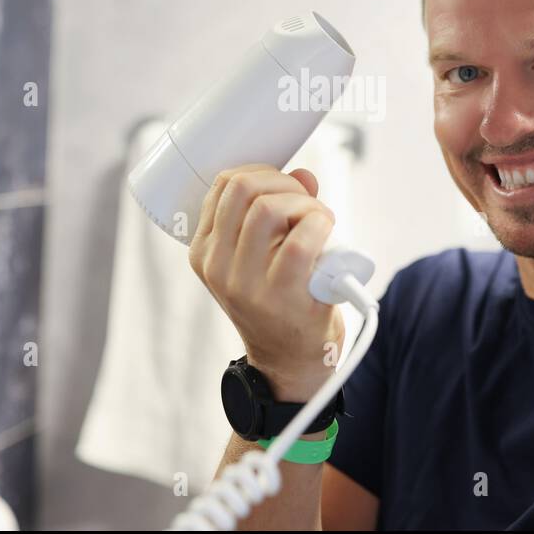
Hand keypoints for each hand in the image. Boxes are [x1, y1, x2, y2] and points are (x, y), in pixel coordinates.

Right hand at [188, 163, 344, 401]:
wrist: (289, 362)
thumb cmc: (279, 301)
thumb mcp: (261, 256)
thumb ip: (277, 211)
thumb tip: (304, 175)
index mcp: (204, 251)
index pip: (222, 184)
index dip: (261, 172)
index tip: (284, 187)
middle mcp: (217, 266)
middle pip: (243, 188)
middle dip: (285, 183)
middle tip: (306, 204)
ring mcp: (245, 283)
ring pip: (269, 209)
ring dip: (305, 203)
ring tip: (319, 221)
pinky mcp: (280, 296)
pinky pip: (300, 241)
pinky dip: (321, 224)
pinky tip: (328, 233)